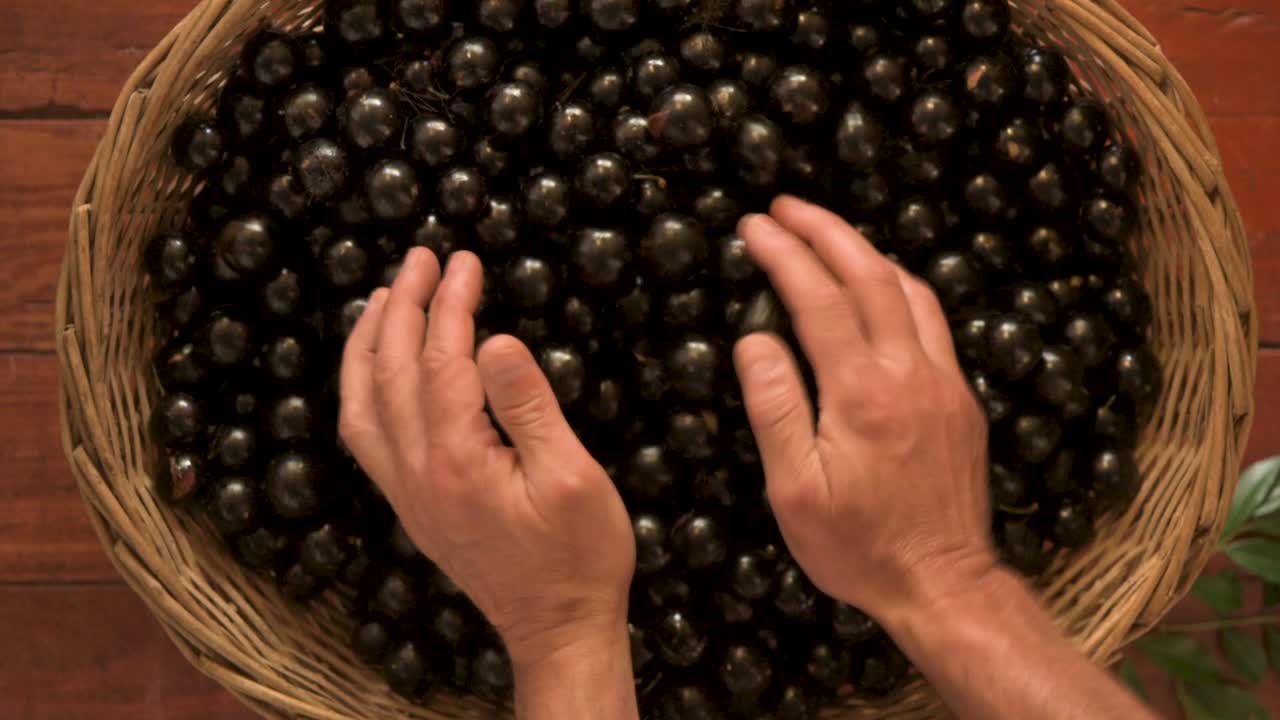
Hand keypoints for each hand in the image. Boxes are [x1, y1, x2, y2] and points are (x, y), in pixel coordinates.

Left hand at [339, 247, 635, 665]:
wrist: (558, 629)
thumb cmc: (580, 556)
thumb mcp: (571, 477)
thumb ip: (527, 406)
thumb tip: (491, 340)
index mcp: (456, 461)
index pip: (442, 360)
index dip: (451, 304)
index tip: (465, 260)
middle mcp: (416, 474)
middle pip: (391, 372)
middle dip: (404, 307)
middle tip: (421, 257)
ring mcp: (406, 493)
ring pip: (363, 405)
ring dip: (369, 345)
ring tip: (385, 297)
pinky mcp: (411, 506)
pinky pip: (366, 436)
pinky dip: (363, 389)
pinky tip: (378, 369)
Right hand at [733, 196, 996, 623]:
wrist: (944, 583)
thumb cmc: (858, 547)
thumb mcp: (795, 491)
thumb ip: (776, 408)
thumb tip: (755, 339)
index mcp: (861, 393)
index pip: (818, 299)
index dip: (784, 253)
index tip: (753, 226)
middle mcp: (909, 373)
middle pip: (869, 276)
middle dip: (825, 231)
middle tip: (786, 206)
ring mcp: (943, 382)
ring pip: (910, 290)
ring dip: (866, 251)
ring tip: (828, 233)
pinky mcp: (961, 399)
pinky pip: (932, 320)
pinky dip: (899, 287)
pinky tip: (881, 288)